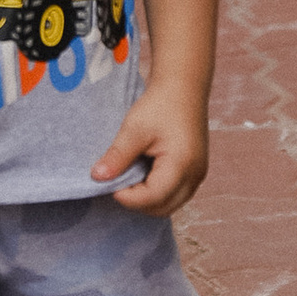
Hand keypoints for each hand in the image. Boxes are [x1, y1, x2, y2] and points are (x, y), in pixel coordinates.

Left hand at [94, 80, 207, 215]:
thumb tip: (97, 178)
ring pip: (169, 205)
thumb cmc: (160, 104)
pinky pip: (175, 194)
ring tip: (131, 175)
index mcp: (182, 165)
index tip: (109, 182)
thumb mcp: (134, 129)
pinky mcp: (196, 171)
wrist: (183, 87)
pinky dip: (158, 192)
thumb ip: (117, 157)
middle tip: (118, 180)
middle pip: (162, 208)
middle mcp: (195, 175)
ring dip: (147, 198)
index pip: (152, 198)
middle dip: (137, 201)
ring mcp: (198, 175)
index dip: (127, 197)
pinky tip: (144, 172)